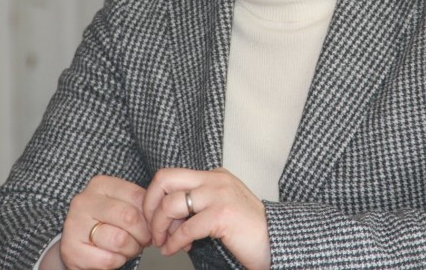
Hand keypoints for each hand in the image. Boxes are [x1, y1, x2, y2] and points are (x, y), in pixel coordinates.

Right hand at [55, 174, 151, 269]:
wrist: (77, 244)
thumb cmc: (105, 223)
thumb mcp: (120, 205)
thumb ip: (139, 204)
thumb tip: (158, 214)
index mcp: (100, 185)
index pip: (137, 196)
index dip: (150, 215)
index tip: (151, 225)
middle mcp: (84, 201)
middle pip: (130, 217)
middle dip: (143, 234)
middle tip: (143, 240)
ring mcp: (74, 225)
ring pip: (120, 240)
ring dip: (131, 249)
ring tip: (129, 248)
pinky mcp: (71, 250)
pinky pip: (109, 259)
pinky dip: (118, 261)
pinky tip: (114, 256)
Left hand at [143, 167, 269, 269]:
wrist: (276, 240)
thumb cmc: (248, 229)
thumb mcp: (221, 205)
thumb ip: (198, 204)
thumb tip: (166, 218)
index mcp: (213, 175)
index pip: (170, 176)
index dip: (155, 198)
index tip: (154, 219)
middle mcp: (214, 179)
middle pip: (164, 179)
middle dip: (149, 205)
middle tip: (152, 228)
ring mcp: (218, 194)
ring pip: (170, 204)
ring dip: (160, 227)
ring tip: (163, 243)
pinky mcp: (222, 214)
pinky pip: (185, 228)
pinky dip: (173, 243)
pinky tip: (173, 250)